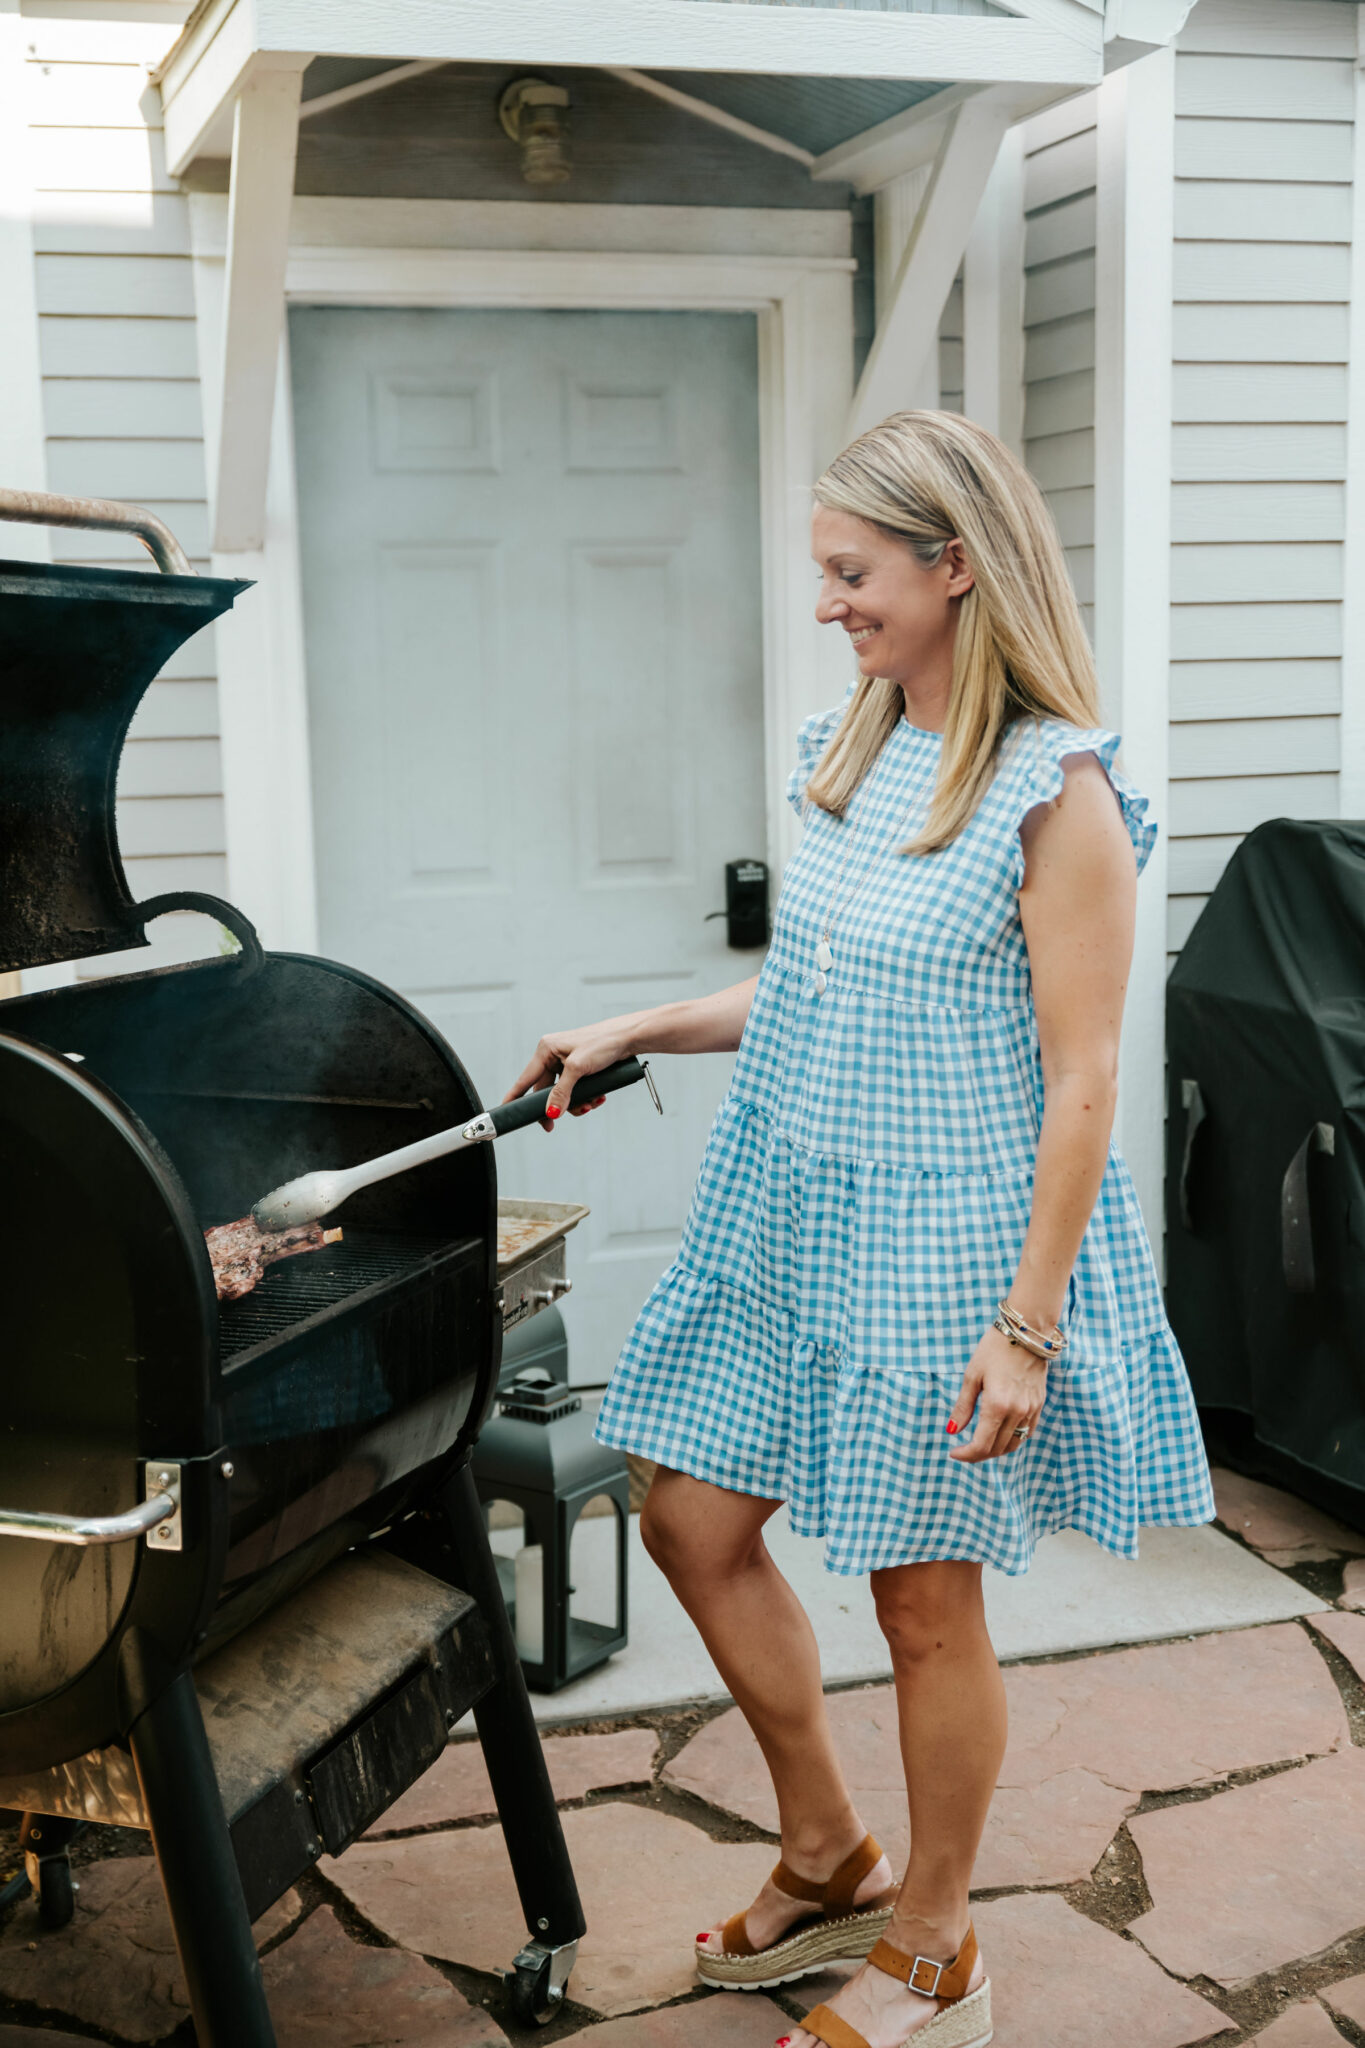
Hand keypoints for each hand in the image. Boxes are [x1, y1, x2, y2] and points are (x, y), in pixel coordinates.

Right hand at [502, 1019, 638, 1128]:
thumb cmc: (603, 1043)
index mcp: (546, 1050)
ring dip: (576, 1103)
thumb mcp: (578, 1069)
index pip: (525, 1079)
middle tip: (553, 1125)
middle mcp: (554, 1055)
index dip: (515, 1096)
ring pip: (563, 1093)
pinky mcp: (581, 1068)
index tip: (506, 1111)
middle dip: (556, 1106)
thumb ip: (562, 1092)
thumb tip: (550, 1112)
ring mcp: (568, 1063)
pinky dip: (586, 1096)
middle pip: (546, 1090)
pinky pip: (576, 1089)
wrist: (630, 1038)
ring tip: (590, 1104)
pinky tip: (598, 1097)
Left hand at [947, 1325, 1047, 1462]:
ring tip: (979, 1446)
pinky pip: (1026, 1433)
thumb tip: (951, 1431)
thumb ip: (963, 1407)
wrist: (1026, 1332)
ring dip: (995, 1451)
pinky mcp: (1039, 1405)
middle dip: (978, 1455)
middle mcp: (1017, 1412)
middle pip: (997, 1449)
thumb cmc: (994, 1349)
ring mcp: (1031, 1410)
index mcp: (997, 1406)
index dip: (966, 1455)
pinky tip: (999, 1434)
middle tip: (963, 1451)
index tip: (953, 1452)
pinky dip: (1012, 1440)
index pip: (982, 1445)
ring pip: (1014, 1445)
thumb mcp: (972, 1376)